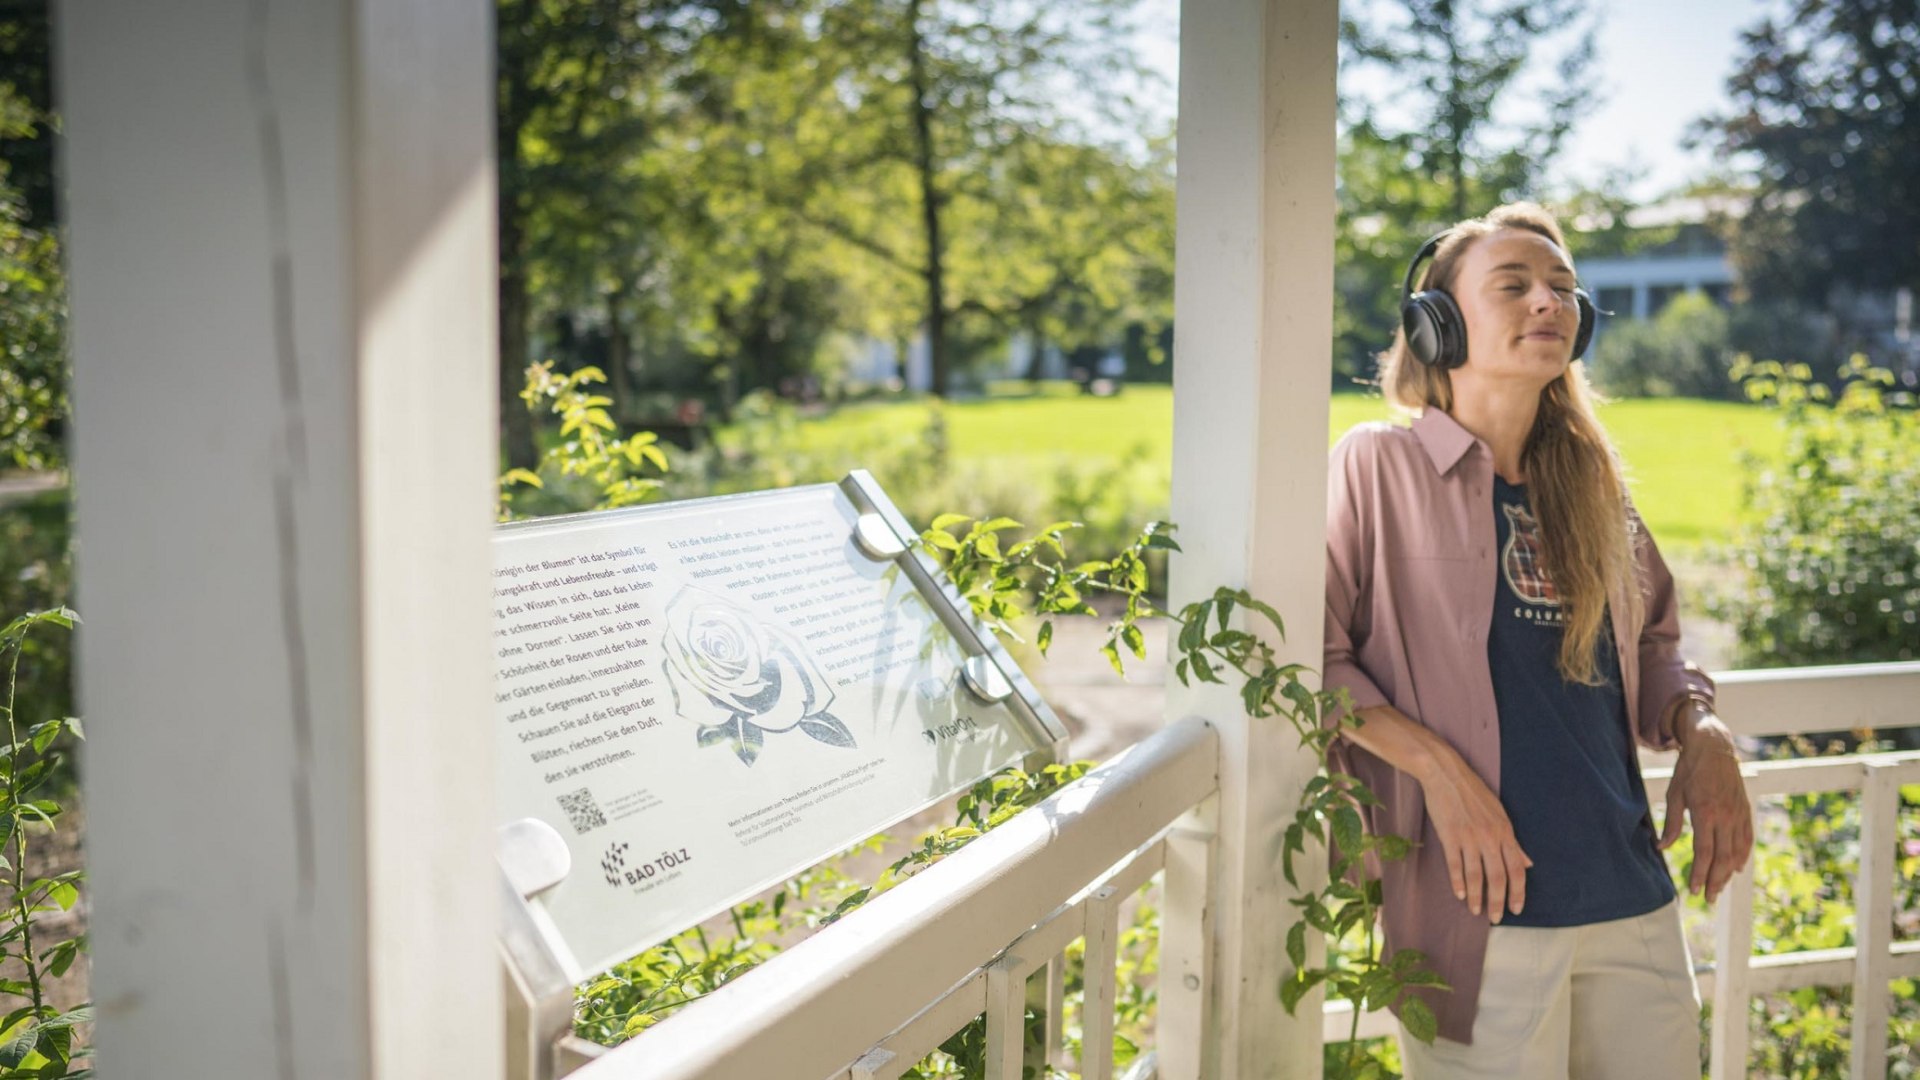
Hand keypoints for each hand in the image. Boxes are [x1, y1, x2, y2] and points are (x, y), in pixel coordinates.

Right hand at [1416, 746, 1531, 922]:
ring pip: (1476, 875)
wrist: (1446, 774)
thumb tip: (1529, 863)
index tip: (1517, 908)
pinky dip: (1458, 882)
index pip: (1516, 869)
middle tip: (1496, 918)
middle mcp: (1490, 837)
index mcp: (1505, 832)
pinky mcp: (1449, 836)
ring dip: (1477, 896)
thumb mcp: (1500, 815)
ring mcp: (1469, 837)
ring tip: (1477, 910)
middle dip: (1498, 901)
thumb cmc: (1473, 793)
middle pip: (1498, 877)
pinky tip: (1460, 894)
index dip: (1518, 891)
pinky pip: (1455, 865)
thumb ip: (1513, 842)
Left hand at [1657, 710, 1752, 902]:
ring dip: (1729, 873)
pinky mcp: (1746, 810)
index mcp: (1705, 813)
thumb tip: (1662, 847)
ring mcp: (1738, 814)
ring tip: (1719, 887)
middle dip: (1715, 881)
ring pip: (1737, 852)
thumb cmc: (1689, 770)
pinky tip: (1737, 868)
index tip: (1693, 889)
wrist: (1714, 747)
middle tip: (1707, 898)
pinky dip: (1743, 856)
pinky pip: (1747, 839)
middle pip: (1723, 858)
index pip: (1704, 852)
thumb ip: (1671, 823)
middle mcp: (1726, 816)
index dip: (1699, 873)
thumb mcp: (1674, 794)